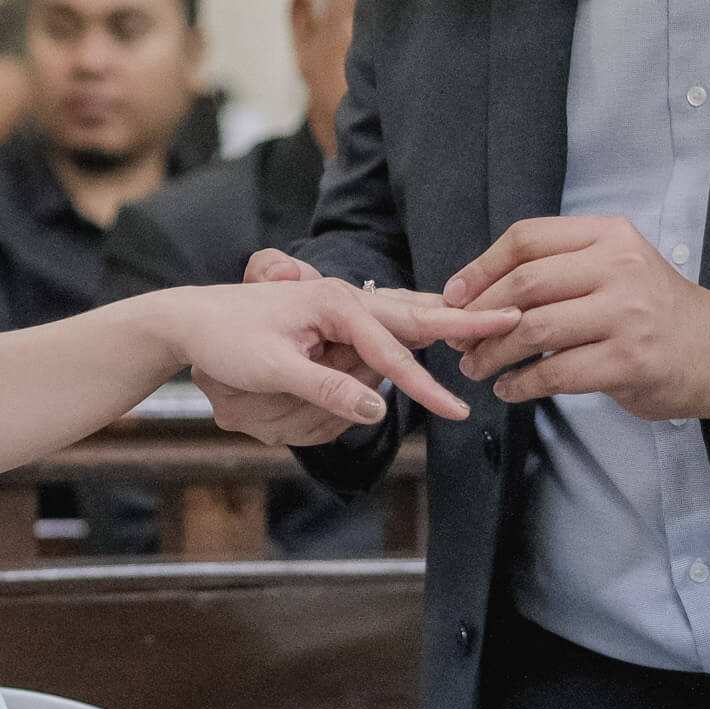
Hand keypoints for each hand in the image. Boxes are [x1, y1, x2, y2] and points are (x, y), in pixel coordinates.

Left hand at [171, 271, 514, 445]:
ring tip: (496, 318)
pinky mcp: (340, 315)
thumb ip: (325, 388)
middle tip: (515, 319)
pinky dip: (421, 321)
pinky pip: (391, 319)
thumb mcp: (272, 369)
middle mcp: (347, 298)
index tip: (458, 410)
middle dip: (466, 320)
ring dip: (449, 318)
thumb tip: (376, 410)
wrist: (194, 318)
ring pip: (408, 312)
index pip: (393, 350)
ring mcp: (345, 304)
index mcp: (336, 305)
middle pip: (417, 314)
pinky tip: (442, 320)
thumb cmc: (228, 339)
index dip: (426, 385)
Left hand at [442, 216, 709, 421]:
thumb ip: (558, 269)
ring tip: (477, 366)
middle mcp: (618, 267)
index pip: (527, 239)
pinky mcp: (628, 361)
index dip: (481, 267)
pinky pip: (555, 373)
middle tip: (459, 338)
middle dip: (479, 314)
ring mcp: (626, 314)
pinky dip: (522, 384)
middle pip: (525, 282)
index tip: (454, 294)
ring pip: (534, 329)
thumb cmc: (652, 309)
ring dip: (493, 353)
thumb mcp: (613, 267)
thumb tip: (478, 292)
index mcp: (608, 235)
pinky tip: (510, 389)